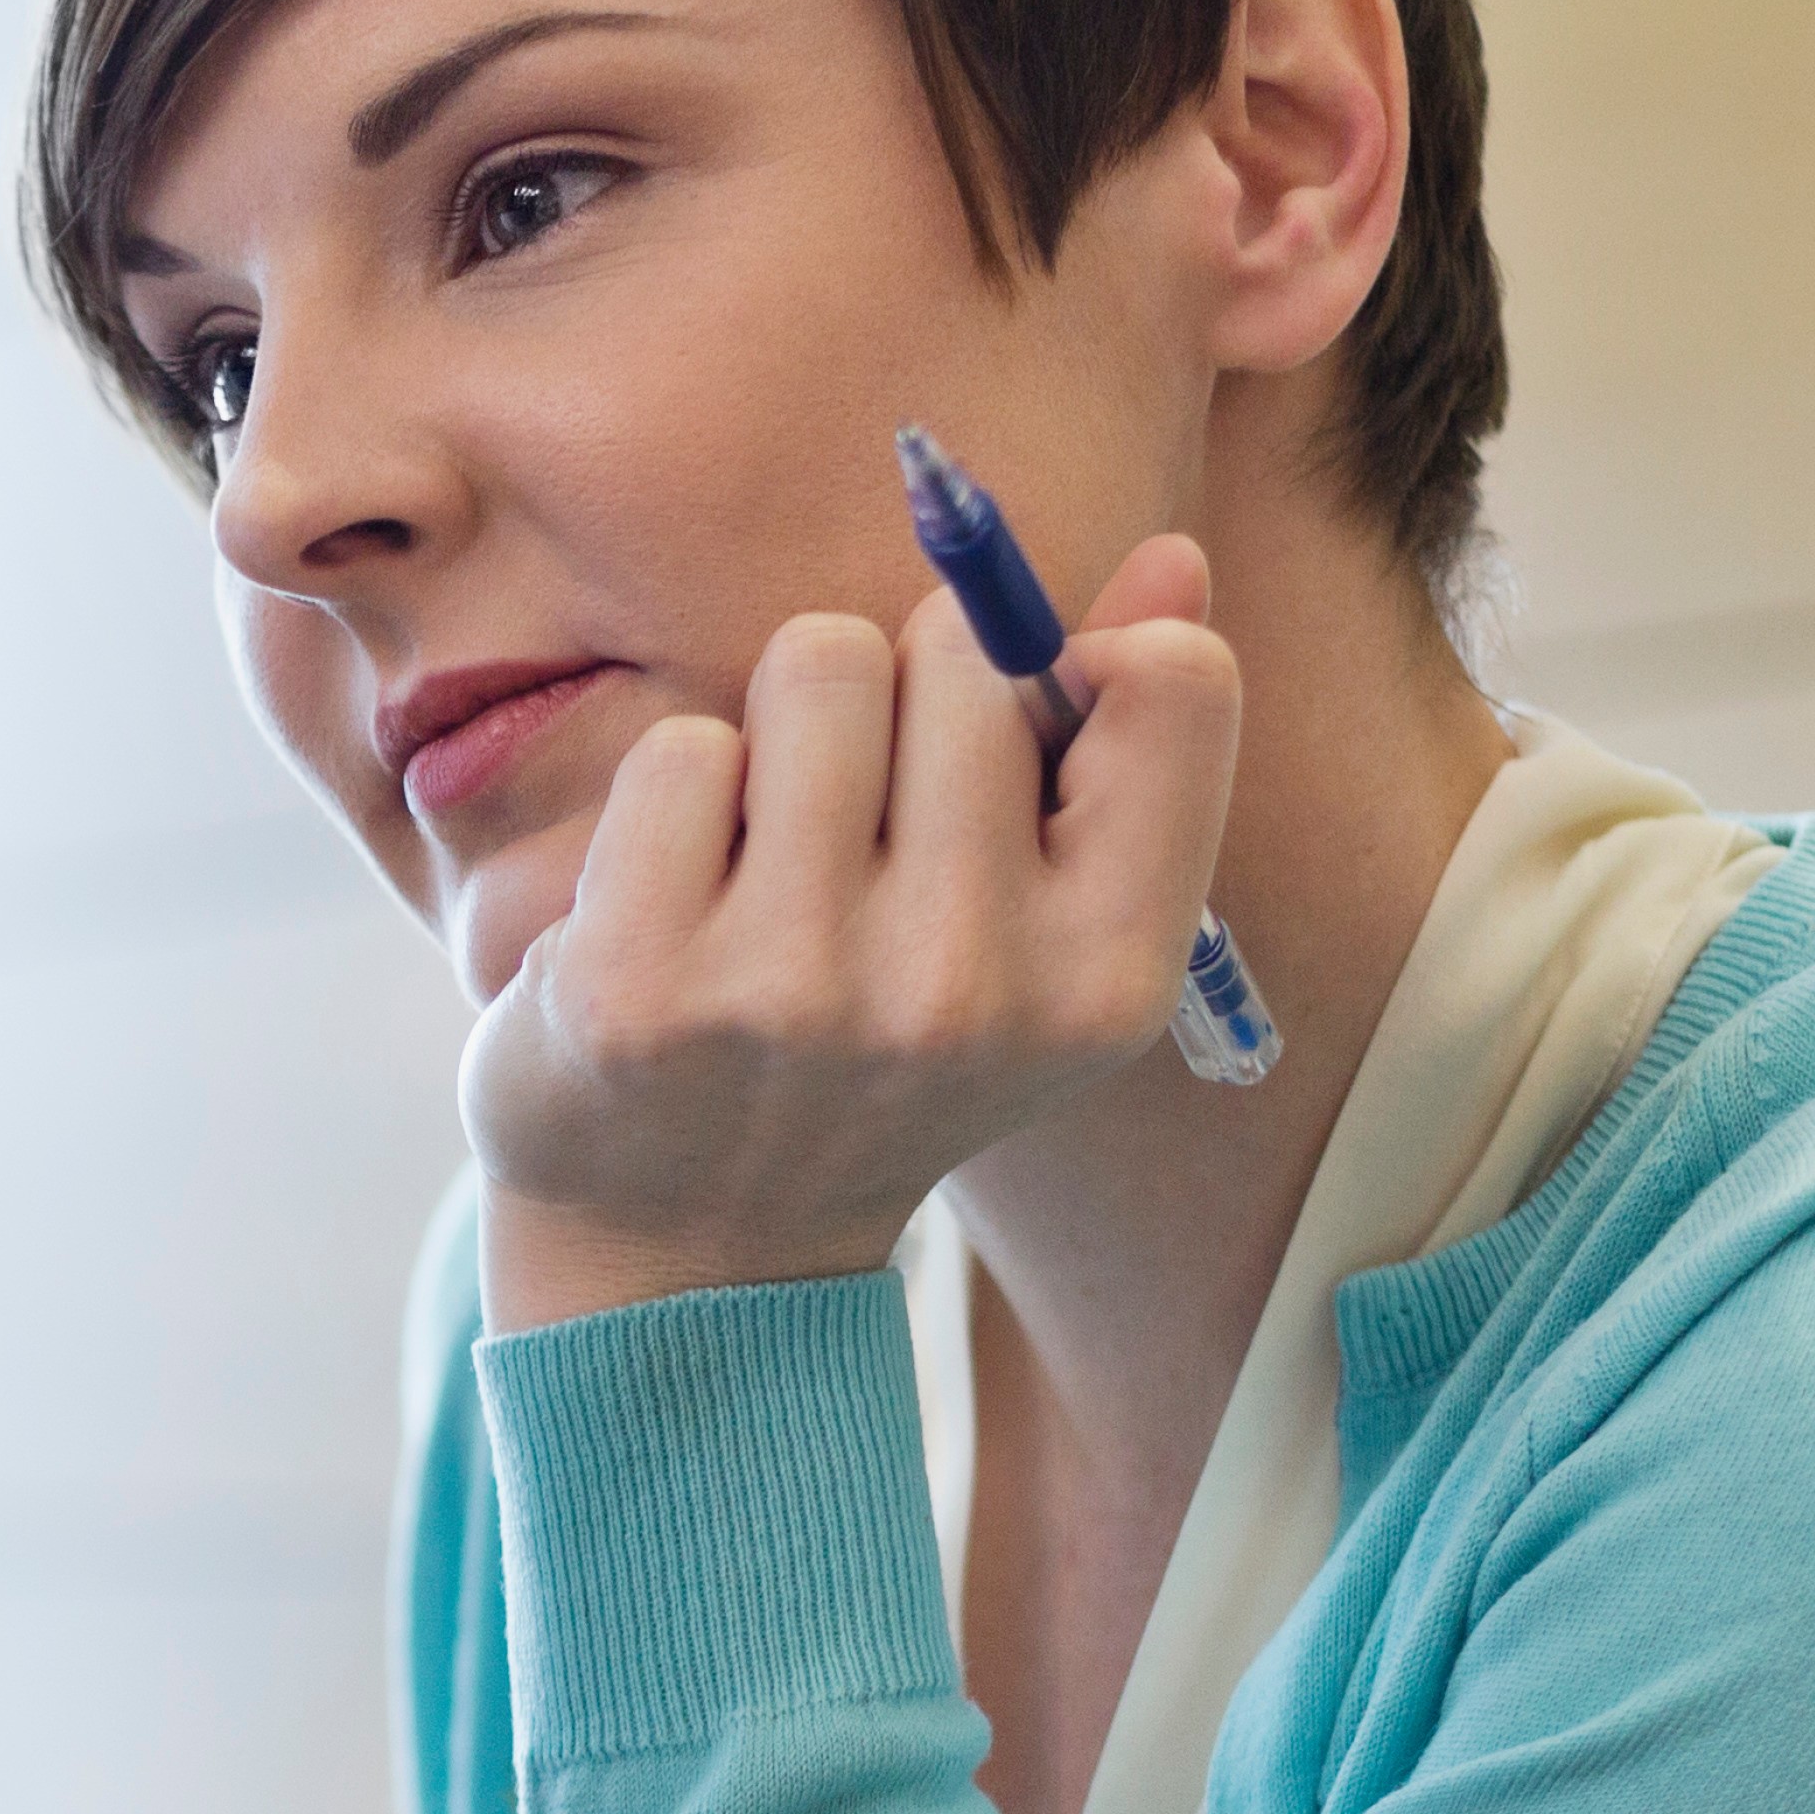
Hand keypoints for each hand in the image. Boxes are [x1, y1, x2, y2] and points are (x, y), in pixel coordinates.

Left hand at [469, 536, 1238, 1330]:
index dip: (1077, 661)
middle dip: (903, 693)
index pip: (1171, 690)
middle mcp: (971, 989)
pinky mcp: (643, 983)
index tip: (1013, 728)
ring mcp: (799, 989)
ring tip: (767, 861)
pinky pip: (682, 751)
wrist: (685, 1255)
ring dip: (781, 733)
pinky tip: (678, 907)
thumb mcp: (1033, 937)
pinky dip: (674, 799)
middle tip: (860, 827)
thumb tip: (1170, 558)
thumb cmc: (875, 1052)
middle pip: (964, 648)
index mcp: (1110, 977)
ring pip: (817, 665)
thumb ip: (1119, 746)